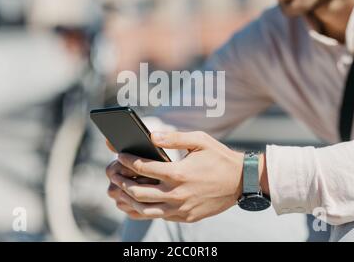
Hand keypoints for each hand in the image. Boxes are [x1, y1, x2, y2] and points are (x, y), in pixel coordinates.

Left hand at [106, 131, 244, 222]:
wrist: (241, 181)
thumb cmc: (219, 157)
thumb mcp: (199, 140)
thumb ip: (173, 137)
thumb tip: (150, 135)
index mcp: (179, 173)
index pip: (143, 168)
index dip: (127, 160)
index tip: (118, 153)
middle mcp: (177, 194)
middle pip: (137, 192)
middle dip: (120, 181)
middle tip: (112, 172)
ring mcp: (180, 209)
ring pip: (143, 210)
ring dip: (126, 200)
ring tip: (117, 189)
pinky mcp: (185, 217)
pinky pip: (157, 217)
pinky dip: (141, 211)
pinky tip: (134, 203)